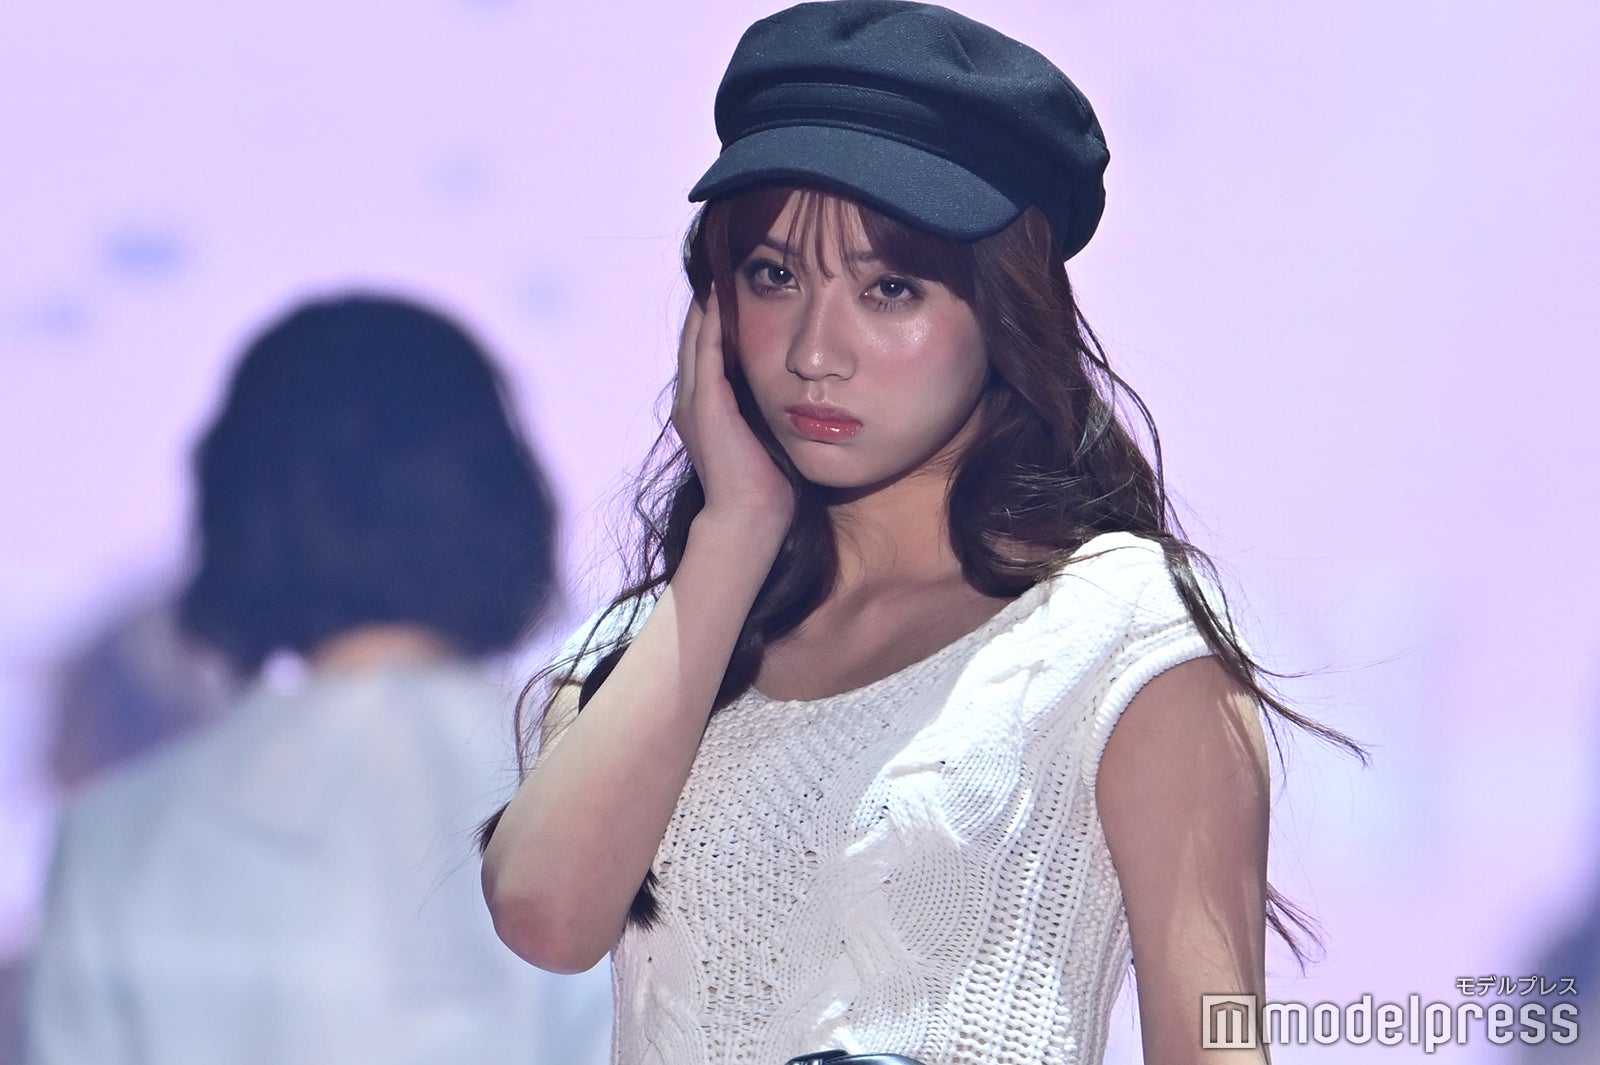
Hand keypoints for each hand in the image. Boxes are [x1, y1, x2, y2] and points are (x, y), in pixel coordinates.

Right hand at [672, 287, 794, 529]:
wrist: (750, 520)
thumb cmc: (768, 486)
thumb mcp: (767, 435)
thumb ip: (768, 408)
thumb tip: (797, 388)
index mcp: (705, 409)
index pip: (705, 351)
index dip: (714, 318)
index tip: (732, 287)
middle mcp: (691, 401)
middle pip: (694, 337)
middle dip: (706, 302)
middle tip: (720, 264)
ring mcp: (694, 402)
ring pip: (696, 338)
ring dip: (706, 303)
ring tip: (718, 268)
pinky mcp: (706, 405)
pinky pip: (707, 351)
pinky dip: (712, 322)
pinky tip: (721, 296)